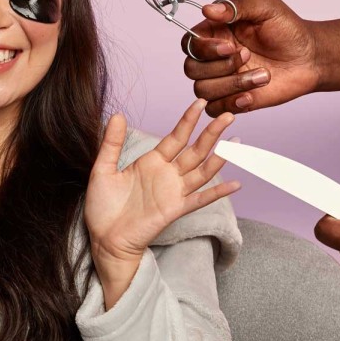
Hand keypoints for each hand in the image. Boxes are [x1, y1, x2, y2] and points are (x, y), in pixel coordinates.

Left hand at [85, 102, 239, 305]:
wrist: (103, 238)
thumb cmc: (102, 207)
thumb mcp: (103, 169)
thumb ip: (111, 143)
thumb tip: (116, 114)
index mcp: (151, 162)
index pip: (176, 137)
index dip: (188, 120)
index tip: (200, 103)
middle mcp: (166, 175)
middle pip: (195, 150)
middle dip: (212, 133)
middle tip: (229, 115)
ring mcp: (173, 192)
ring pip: (202, 170)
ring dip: (220, 157)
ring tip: (237, 141)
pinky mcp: (174, 210)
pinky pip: (200, 199)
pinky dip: (218, 192)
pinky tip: (235, 184)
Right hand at [183, 0, 320, 116]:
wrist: (311, 58)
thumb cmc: (289, 30)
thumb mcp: (266, 7)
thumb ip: (236, 6)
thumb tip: (207, 9)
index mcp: (216, 33)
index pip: (189, 43)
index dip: (204, 48)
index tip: (229, 46)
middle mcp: (214, 57)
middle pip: (191, 69)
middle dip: (219, 66)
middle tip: (248, 56)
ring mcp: (222, 80)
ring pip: (202, 90)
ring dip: (232, 84)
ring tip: (263, 75)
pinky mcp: (232, 100)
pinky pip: (214, 109)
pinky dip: (231, 104)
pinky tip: (251, 96)